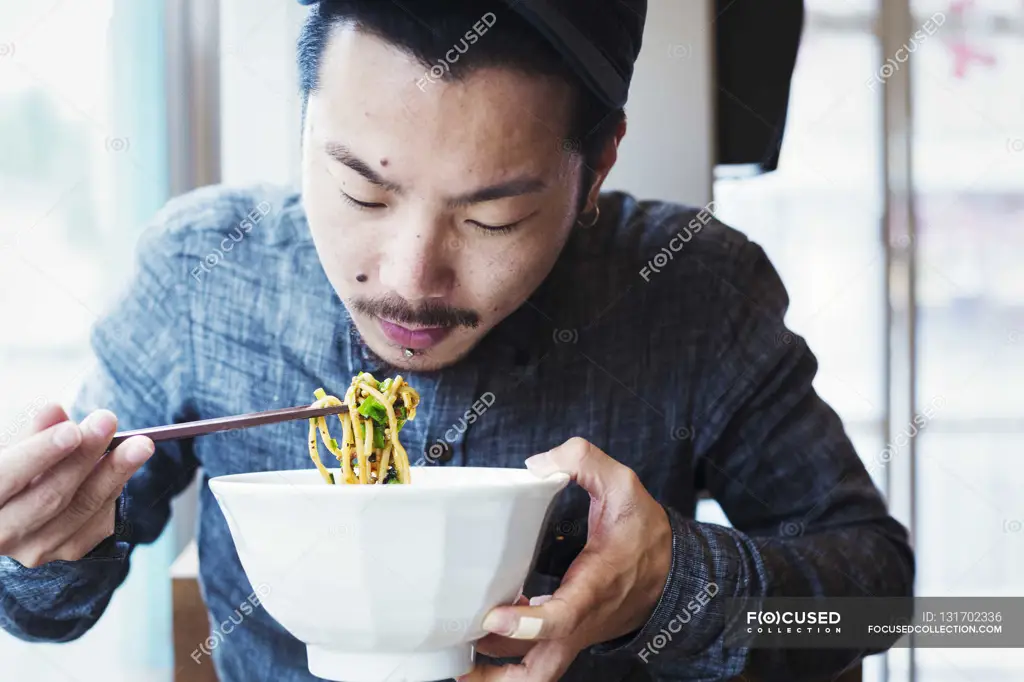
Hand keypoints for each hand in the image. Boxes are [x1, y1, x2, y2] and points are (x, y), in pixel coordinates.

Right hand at [0, 403, 153, 566]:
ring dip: (114, 472)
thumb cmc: (15, 467)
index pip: (6, 477)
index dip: (38, 454)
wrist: (20, 504)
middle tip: (108, 421)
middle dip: (83, 457)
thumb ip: (32, 432)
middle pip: (49, 497)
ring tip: (140, 443)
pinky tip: (126, 465)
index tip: (71, 430)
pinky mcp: (66, 550)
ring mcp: (35, 548)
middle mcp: (2, 534)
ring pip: (82, 508)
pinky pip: (99, 520)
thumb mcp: (14, 448)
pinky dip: (114, 489)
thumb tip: (55, 410)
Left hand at [461, 437, 672, 680]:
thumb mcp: (623, 485)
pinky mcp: (569, 635)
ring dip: (494, 672)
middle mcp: (582, 621)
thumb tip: (537, 465)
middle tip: (458, 666)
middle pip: (539, 673)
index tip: (493, 616)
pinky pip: (536, 659)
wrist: (674, 570)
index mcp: (595, 588)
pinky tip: (480, 636)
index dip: (526, 624)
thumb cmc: (646, 533)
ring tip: (455, 658)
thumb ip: (584, 462)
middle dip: (497, 677)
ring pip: (534, 673)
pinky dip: (506, 657)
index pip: (562, 619)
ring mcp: (574, 634)